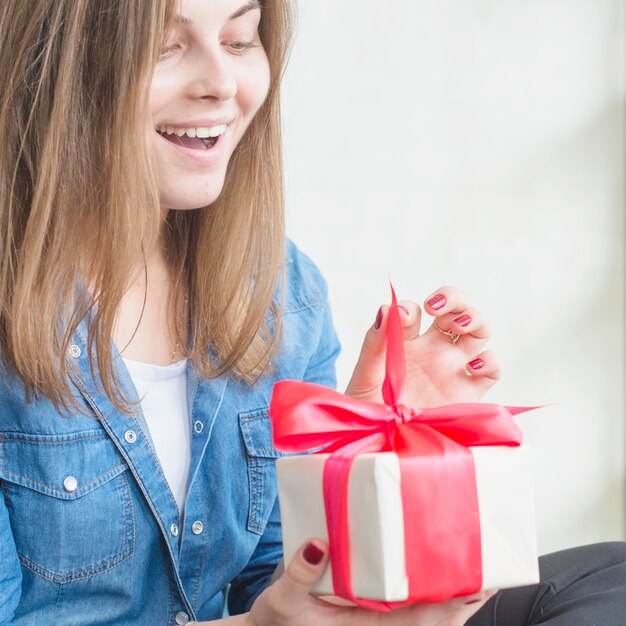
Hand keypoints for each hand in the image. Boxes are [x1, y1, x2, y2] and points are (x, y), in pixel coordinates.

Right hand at [247, 539, 494, 625]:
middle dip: (466, 600)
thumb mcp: (282, 601)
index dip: (452, 603)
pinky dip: (431, 600)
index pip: (421, 621)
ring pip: (426, 620)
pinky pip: (410, 614)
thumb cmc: (275, 625)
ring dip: (453, 600)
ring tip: (474, 573)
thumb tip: (318, 544)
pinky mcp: (370, 620)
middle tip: (491, 570)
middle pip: (435, 622)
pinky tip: (435, 580)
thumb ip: (298, 575)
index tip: (479, 582)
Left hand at [345, 286, 499, 406]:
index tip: (405, 317)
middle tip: (438, 309)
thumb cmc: (366, 408)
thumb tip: (387, 308)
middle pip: (457, 310)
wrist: (378, 443)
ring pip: (478, 332)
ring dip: (475, 319)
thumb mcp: (365, 374)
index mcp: (405, 341)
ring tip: (459, 326)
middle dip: (455, 299)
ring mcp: (452, 369)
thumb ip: (375, 342)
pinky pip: (491, 369)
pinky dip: (490, 361)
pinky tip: (472, 366)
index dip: (412, 308)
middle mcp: (433, 350)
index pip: (416, 311)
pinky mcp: (468, 393)